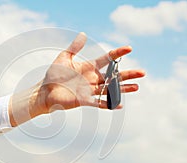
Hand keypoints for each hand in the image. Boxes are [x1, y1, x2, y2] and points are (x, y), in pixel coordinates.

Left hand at [9, 33, 144, 125]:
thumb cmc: (53, 74)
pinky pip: (99, 102)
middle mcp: (92, 79)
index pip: (106, 59)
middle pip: (113, 76)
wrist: (45, 91)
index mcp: (88, 67)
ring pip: (110, 89)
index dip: (117, 54)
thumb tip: (83, 34)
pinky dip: (108, 103)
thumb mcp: (64, 58)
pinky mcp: (84, 100)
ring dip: (123, 89)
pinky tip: (119, 104)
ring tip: (136, 87)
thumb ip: (74, 48)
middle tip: (142, 73)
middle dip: (127, 74)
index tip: (129, 48)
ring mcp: (89, 90)